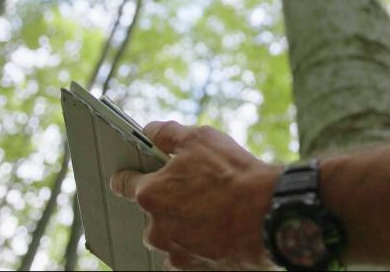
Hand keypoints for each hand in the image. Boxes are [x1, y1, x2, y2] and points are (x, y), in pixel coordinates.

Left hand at [110, 121, 281, 270]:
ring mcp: (176, 251)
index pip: (124, 183)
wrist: (265, 212)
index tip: (129, 172)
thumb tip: (150, 131)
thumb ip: (167, 133)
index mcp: (151, 194)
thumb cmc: (231, 173)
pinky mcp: (196, 268)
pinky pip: (189, 251)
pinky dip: (199, 240)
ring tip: (211, 206)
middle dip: (167, 198)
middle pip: (152, 211)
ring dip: (183, 221)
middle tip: (194, 185)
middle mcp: (156, 227)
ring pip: (170, 233)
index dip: (127, 174)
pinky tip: (217, 224)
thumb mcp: (199, 137)